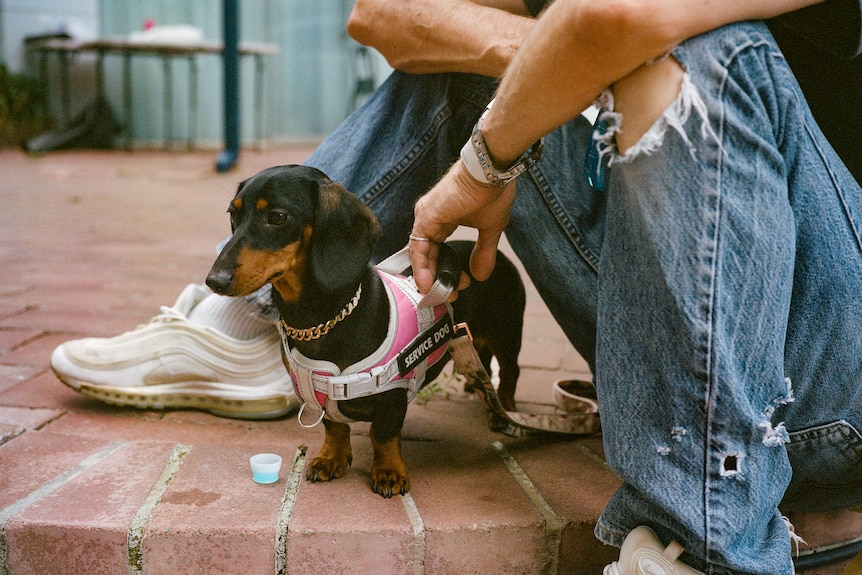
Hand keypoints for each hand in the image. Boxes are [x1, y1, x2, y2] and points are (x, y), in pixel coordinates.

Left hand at [410, 159, 515, 293]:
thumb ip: (483, 252)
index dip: (444, 272)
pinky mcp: (426, 216)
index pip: (436, 251)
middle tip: (448, 295)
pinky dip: (421, 267)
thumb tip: (480, 276)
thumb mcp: (490, 229)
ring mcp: (426, 216)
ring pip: (420, 254)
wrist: (492, 170)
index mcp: (443, 219)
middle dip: (436, 279)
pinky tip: (428, 283)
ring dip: (428, 278)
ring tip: (438, 295)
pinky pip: (418, 247)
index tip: (458, 285)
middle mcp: (430, 218)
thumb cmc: (493, 191)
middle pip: (426, 256)